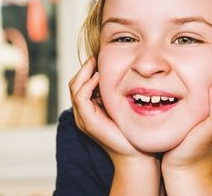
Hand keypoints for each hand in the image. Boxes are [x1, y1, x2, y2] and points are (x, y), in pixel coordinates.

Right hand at [69, 57, 159, 195]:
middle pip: (75, 84)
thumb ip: (114, 93)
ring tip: (95, 64)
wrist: (135, 153)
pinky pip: (81, 97)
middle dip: (84, 69)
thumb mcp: (121, 105)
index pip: (81, 84)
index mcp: (90, 109)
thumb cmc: (132, 130)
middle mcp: (83, 113)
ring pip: (75, 88)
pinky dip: (87, 85)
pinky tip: (98, 78)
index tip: (99, 58)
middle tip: (95, 57)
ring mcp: (83, 118)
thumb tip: (119, 73)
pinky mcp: (88, 122)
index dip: (88, 70)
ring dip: (84, 73)